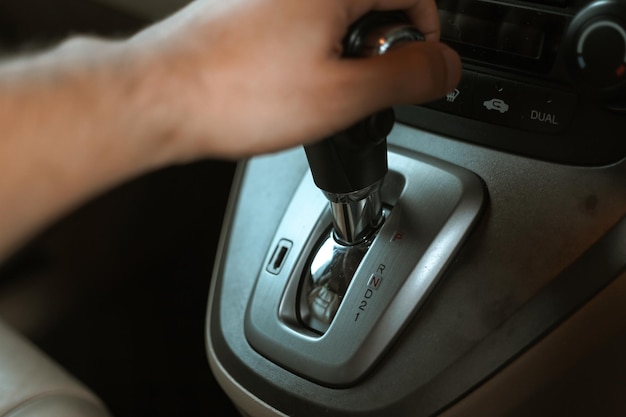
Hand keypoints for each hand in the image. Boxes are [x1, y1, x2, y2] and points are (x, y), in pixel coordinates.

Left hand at [126, 0, 460, 159]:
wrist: (161, 98)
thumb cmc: (236, 94)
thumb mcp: (343, 95)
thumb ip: (407, 77)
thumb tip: (448, 66)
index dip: (425, 34)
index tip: (414, 69)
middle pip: (373, 2)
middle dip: (380, 47)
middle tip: (358, 89)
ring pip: (337, 15)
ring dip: (343, 52)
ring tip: (317, 91)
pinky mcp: (250, 6)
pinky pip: (302, 21)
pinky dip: (312, 49)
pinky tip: (288, 83)